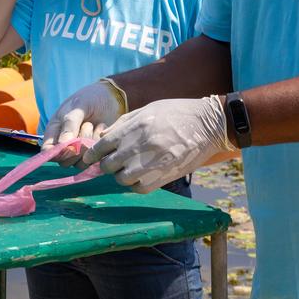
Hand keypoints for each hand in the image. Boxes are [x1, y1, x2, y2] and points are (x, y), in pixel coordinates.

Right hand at [41, 80, 126, 166]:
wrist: (109, 97)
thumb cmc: (88, 99)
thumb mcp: (76, 107)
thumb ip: (69, 125)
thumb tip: (62, 146)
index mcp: (54, 133)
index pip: (48, 152)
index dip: (55, 153)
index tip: (68, 145)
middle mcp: (65, 145)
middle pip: (65, 161)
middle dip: (77, 147)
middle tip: (87, 125)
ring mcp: (80, 151)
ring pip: (80, 163)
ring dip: (89, 144)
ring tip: (94, 124)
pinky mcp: (94, 153)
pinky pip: (94, 160)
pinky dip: (99, 145)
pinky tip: (101, 129)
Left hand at [82, 96, 235, 191]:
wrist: (208, 125)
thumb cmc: (176, 113)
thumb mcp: (147, 110)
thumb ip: (123, 124)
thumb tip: (103, 137)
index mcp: (134, 128)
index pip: (101, 146)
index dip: (92, 154)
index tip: (91, 157)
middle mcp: (140, 146)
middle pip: (108, 166)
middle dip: (107, 165)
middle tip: (114, 161)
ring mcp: (152, 163)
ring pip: (122, 179)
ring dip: (122, 176)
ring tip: (130, 168)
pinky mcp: (164, 176)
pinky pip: (139, 188)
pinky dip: (136, 185)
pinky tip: (142, 176)